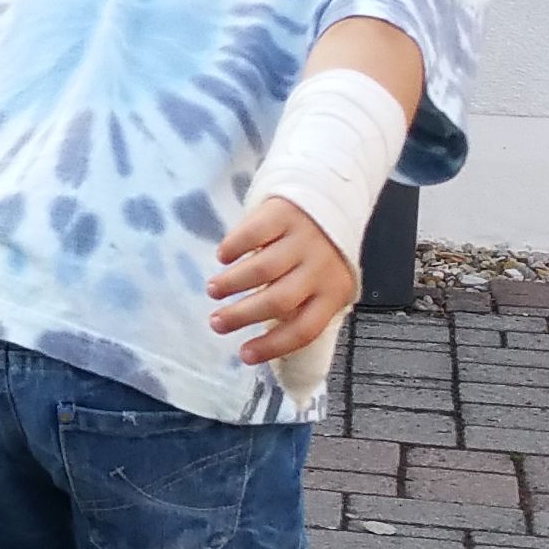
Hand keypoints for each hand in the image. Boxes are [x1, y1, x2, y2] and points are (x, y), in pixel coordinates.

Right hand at [207, 197, 358, 365]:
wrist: (331, 193)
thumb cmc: (320, 250)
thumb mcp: (324, 282)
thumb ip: (301, 306)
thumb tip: (263, 338)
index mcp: (334, 292)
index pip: (304, 329)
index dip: (272, 346)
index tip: (243, 355)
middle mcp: (320, 267)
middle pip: (278, 300)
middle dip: (242, 316)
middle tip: (217, 323)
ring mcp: (302, 238)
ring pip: (262, 269)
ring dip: (232, 284)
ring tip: (214, 291)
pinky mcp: (283, 213)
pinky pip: (253, 233)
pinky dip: (234, 247)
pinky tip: (223, 256)